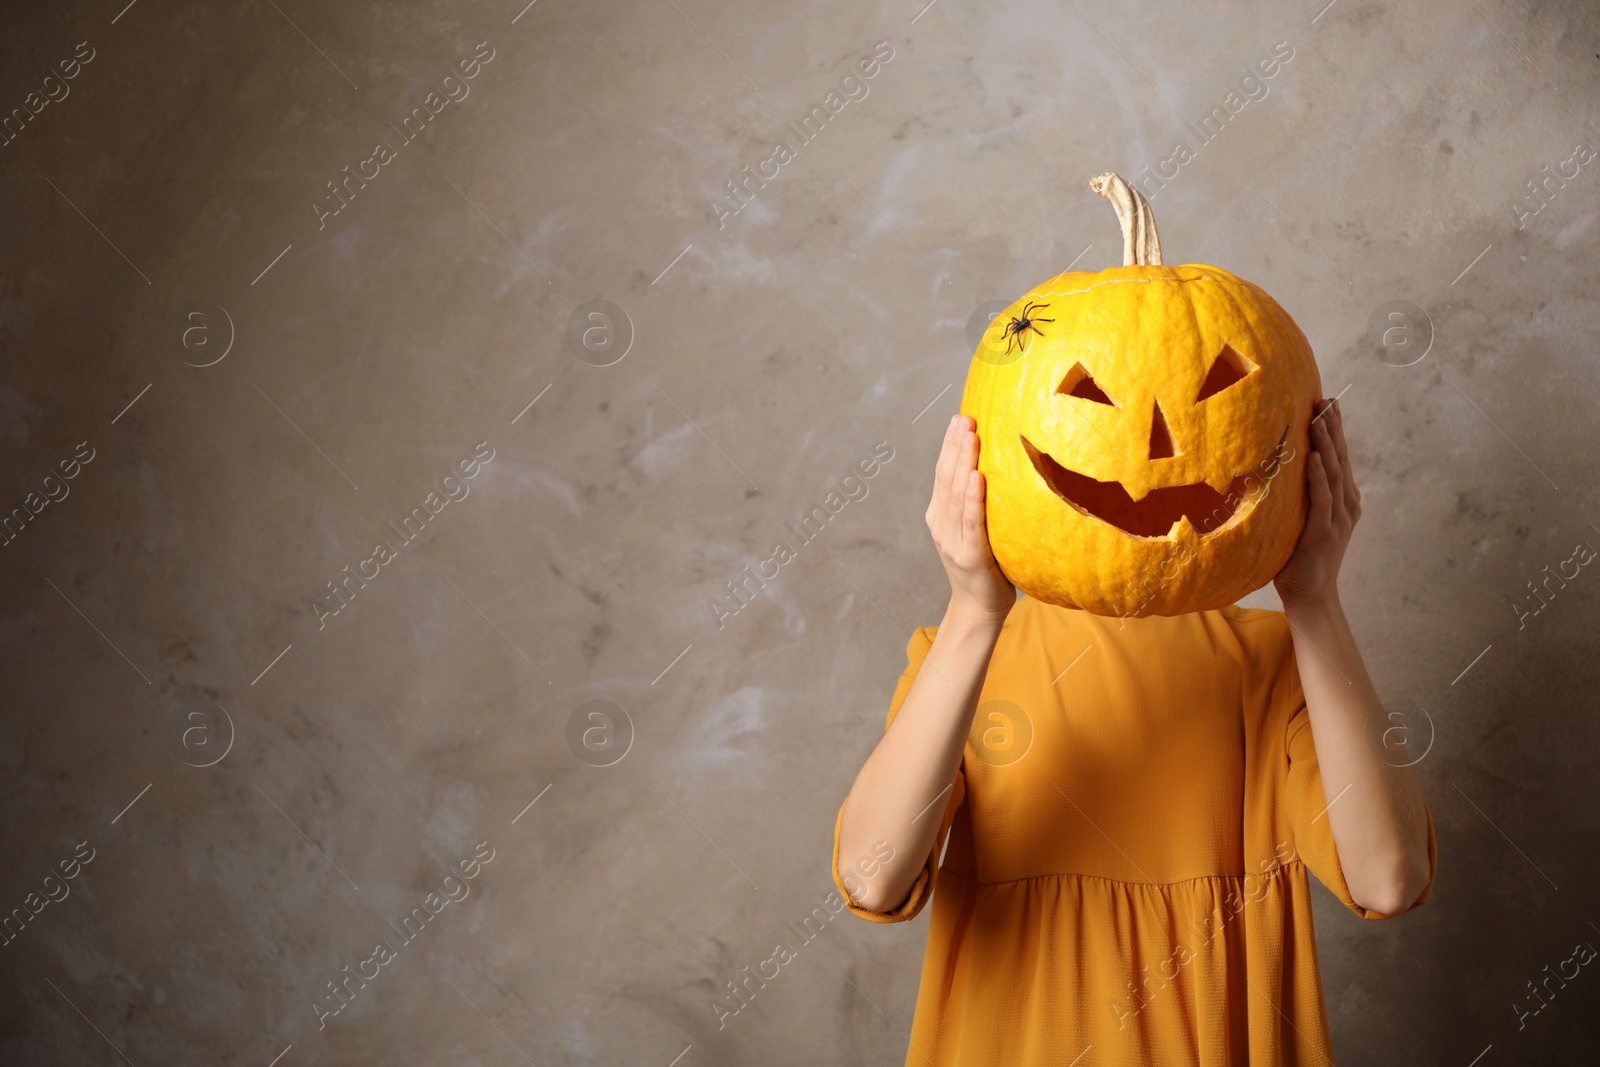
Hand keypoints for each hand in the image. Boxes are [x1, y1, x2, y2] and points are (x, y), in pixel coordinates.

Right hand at [926, 414, 1015, 623]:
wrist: (979, 608)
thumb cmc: (987, 566)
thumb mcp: (977, 530)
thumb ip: (980, 504)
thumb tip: (1003, 468)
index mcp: (940, 516)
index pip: (943, 474)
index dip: (949, 445)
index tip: (960, 418)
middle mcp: (941, 525)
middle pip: (946, 478)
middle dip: (954, 446)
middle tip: (964, 417)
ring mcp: (952, 541)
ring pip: (955, 495)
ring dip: (962, 462)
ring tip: (970, 436)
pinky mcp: (969, 556)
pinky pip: (971, 522)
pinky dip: (972, 499)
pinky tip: (977, 478)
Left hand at [1273, 398, 1359, 607]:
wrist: (1310, 595)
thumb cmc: (1298, 557)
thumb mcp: (1299, 519)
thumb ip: (1297, 496)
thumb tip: (1274, 469)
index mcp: (1342, 499)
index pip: (1338, 458)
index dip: (1334, 430)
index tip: (1327, 403)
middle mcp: (1346, 504)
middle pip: (1339, 458)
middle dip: (1333, 428)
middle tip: (1326, 400)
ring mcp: (1338, 518)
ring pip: (1333, 472)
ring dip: (1326, 444)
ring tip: (1320, 417)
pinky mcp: (1324, 532)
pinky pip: (1323, 498)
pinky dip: (1318, 476)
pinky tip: (1314, 457)